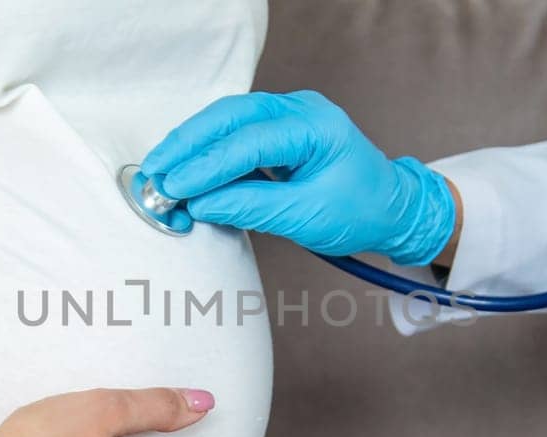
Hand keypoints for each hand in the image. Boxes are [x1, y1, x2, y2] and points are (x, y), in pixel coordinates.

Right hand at [140, 90, 456, 265]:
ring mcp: (288, 114)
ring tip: (160, 171)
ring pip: (227, 119)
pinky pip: (234, 131)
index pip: (251, 140)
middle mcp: (300, 109)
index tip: (176, 187)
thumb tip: (201, 204)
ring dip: (192, 144)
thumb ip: (252, 207)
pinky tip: (184, 168)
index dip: (208, 165)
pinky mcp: (277, 128)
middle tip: (154, 172)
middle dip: (188, 143)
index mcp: (317, 127)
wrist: (392, 209)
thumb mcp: (307, 217)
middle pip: (230, 115)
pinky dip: (207, 150)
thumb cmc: (361, 212)